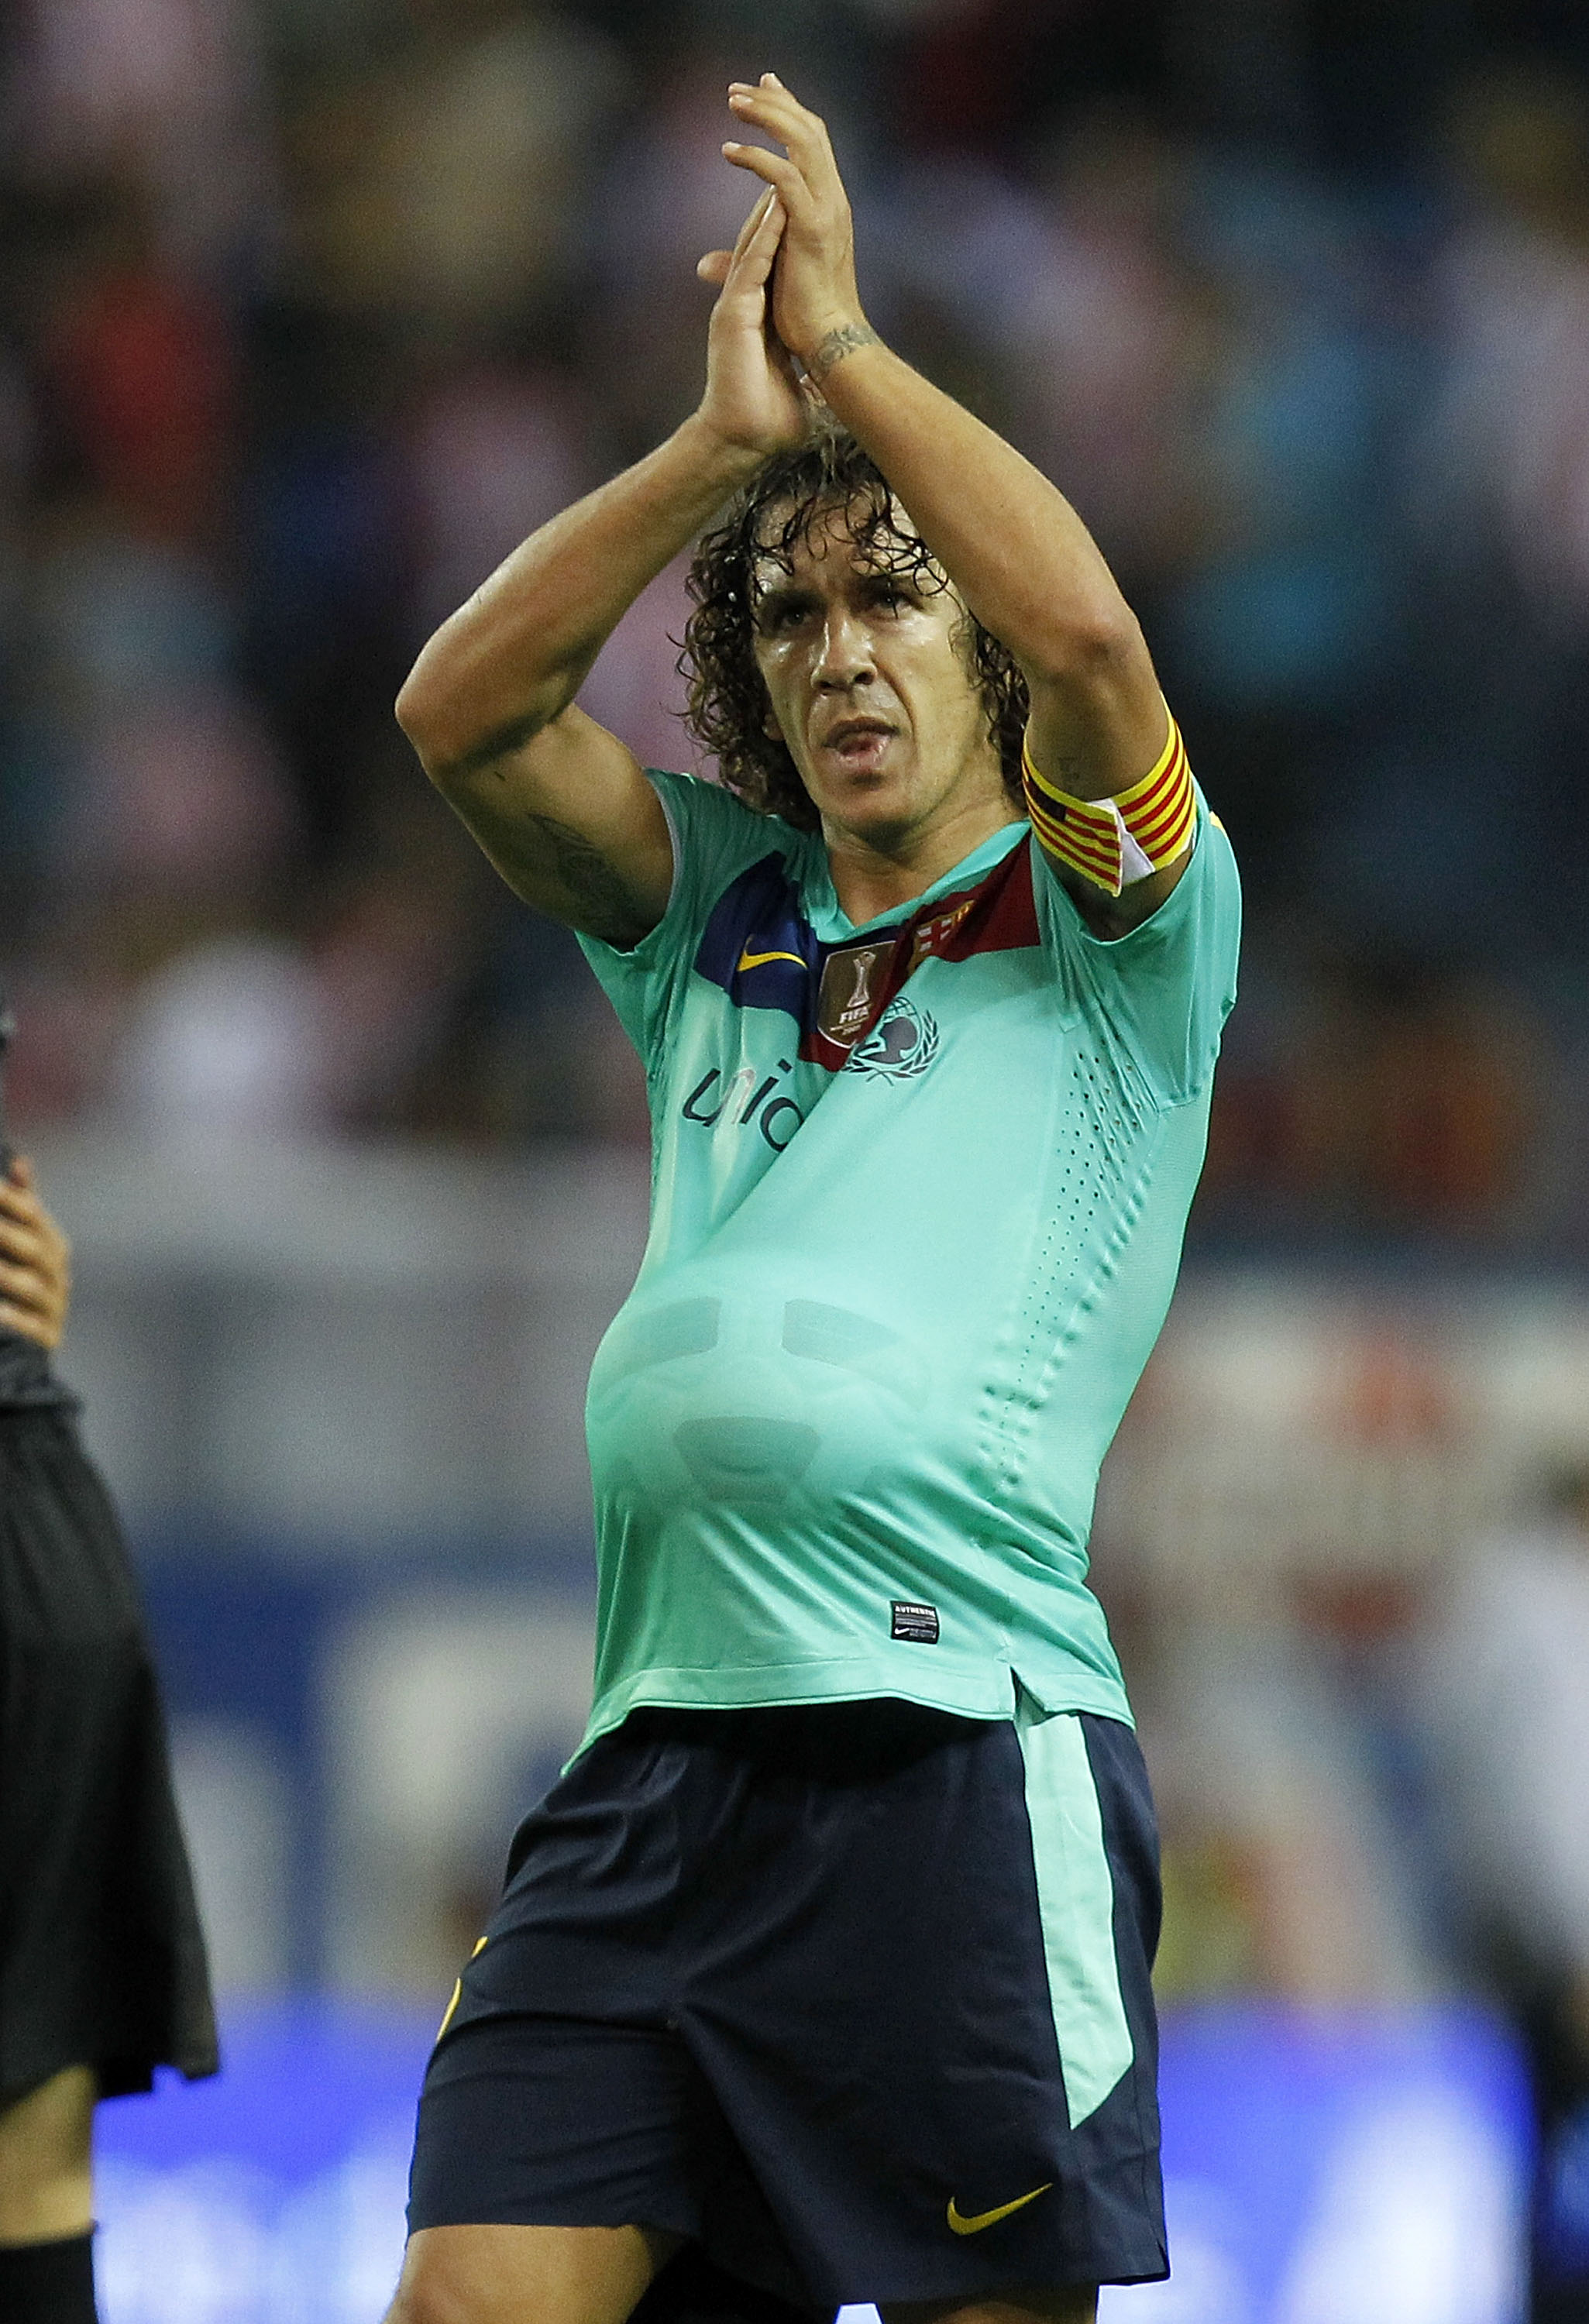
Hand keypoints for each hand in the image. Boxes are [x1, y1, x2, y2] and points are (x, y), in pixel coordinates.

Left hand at [0, 1155, 70, 1349]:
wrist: (38, 1335)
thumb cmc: (26, 1278)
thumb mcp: (28, 1241)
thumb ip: (24, 1203)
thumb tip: (20, 1161)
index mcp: (53, 1245)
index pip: (34, 1214)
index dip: (9, 1199)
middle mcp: (58, 1274)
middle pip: (35, 1249)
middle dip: (6, 1234)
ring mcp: (54, 1307)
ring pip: (33, 1288)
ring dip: (8, 1277)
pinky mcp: (46, 1338)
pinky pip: (32, 1329)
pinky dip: (16, 1320)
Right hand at [694, 182, 808, 456]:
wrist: (740, 441)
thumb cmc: (766, 423)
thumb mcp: (792, 385)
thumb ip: (803, 372)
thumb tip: (826, 381)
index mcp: (754, 317)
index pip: (768, 265)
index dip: (781, 230)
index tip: (799, 200)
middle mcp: (740, 305)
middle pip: (755, 244)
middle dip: (769, 206)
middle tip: (784, 166)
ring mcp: (734, 307)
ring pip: (751, 246)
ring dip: (767, 209)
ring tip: (782, 170)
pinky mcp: (733, 315)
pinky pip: (751, 265)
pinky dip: (764, 235)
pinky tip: (777, 206)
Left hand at [721, 75, 867, 374]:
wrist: (828, 342)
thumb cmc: (802, 317)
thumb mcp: (768, 275)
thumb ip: (741, 258)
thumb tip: (704, 265)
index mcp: (828, 203)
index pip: (812, 141)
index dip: (789, 110)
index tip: (763, 86)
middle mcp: (832, 198)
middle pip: (809, 128)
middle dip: (774, 102)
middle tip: (737, 90)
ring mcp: (826, 210)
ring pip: (801, 140)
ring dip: (766, 117)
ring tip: (732, 104)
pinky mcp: (812, 227)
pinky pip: (784, 178)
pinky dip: (757, 159)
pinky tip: (729, 152)